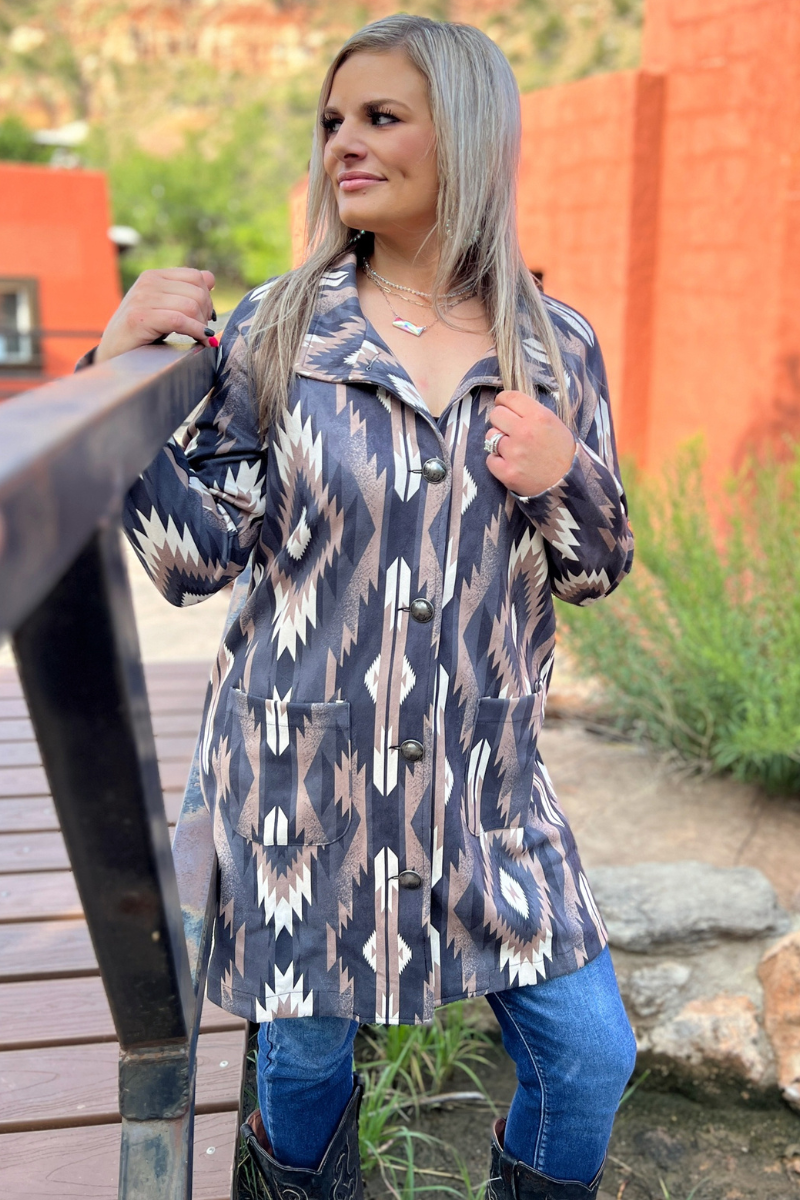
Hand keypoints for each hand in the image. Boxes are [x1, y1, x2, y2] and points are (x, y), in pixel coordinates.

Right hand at [94, 268, 216, 362]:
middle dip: (206, 314)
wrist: (113, 356)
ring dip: (201, 325)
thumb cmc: (141, 336)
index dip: (208, 298)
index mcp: (154, 276)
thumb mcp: (164, 308)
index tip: (205, 318)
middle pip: (197, 291)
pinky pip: (179, 320)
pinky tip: (200, 341)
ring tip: (199, 338)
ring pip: (191, 305)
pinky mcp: (140, 317)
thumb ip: (184, 292)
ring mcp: (142, 298)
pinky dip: (195, 332)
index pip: (196, 277)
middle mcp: (147, 282)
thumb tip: (211, 278)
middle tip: (203, 331)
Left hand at [484, 390, 576, 496]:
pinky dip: (497, 461)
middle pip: (496, 415)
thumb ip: (532, 413)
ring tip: (513, 449)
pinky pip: (490, 459)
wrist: (569, 485)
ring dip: (498, 442)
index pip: (510, 397)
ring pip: (490, 437)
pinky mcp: (507, 472)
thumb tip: (510, 407)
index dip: (503, 400)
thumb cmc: (563, 454)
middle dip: (500, 421)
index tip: (503, 405)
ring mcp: (514, 453)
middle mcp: (524, 431)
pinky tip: (510, 464)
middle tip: (509, 429)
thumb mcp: (555, 424)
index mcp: (539, 416)